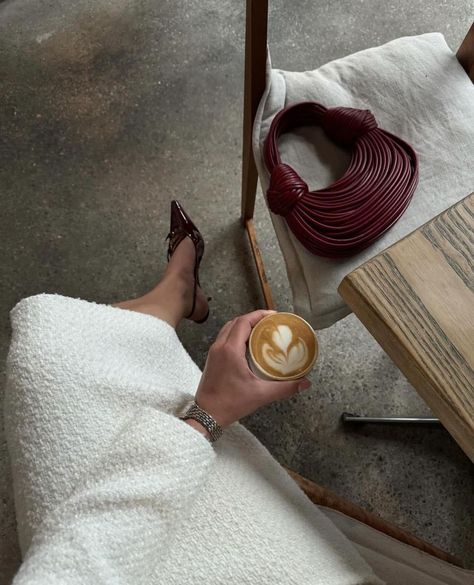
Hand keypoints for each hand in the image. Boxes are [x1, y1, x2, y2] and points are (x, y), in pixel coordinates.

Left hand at [194, 310, 310, 427]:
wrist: (207, 414)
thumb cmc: (230, 403)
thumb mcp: (261, 394)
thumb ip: (285, 388)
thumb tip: (305, 383)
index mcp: (230, 350)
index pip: (244, 322)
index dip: (259, 315)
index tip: (273, 316)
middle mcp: (220, 347)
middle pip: (236, 322)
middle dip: (253, 319)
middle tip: (270, 323)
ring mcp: (214, 352)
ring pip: (228, 329)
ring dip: (243, 326)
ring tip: (261, 332)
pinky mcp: (212, 359)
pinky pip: (224, 339)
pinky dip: (236, 335)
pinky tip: (248, 346)